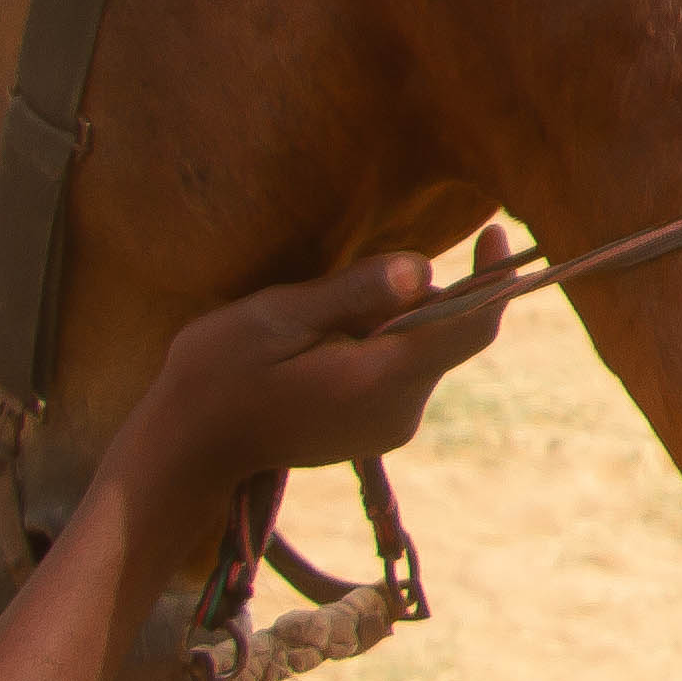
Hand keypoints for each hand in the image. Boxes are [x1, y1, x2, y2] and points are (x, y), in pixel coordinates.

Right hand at [115, 240, 507, 512]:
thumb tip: (423, 269)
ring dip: (393, 319)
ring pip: (424, 348)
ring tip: (316, 325)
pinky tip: (321, 347)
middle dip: (417, 295)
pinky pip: (403, 368)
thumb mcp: (276, 317)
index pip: (470, 325)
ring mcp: (392, 426)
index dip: (493, 277)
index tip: (495, 230)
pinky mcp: (380, 429)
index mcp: (381, 381)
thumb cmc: (218, 375)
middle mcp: (402, 411)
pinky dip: (382, 343)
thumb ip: (353, 293)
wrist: (186, 450)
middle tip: (341, 288)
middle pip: (447, 332)